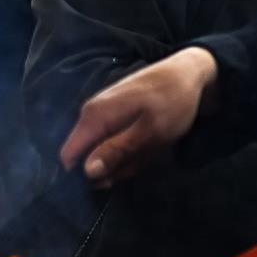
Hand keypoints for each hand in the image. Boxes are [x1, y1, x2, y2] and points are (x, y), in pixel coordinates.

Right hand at [58, 47, 218, 185]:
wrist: (188, 73)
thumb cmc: (172, 102)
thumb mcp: (150, 132)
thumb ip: (117, 151)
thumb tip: (87, 172)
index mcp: (94, 117)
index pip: (68, 156)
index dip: (83, 176)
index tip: (111, 183)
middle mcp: (89, 114)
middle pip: (86, 157)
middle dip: (111, 169)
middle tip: (142, 163)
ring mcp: (100, 114)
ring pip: (101, 151)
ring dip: (124, 160)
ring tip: (149, 151)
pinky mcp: (110, 116)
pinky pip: (110, 142)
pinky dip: (129, 150)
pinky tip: (147, 144)